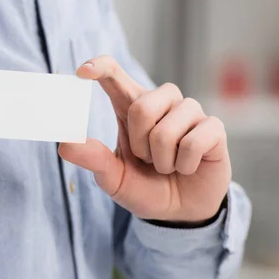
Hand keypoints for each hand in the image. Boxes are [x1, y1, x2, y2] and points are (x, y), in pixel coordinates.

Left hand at [59, 56, 230, 222]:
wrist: (180, 212)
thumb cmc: (145, 187)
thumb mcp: (114, 178)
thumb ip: (93, 159)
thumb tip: (65, 145)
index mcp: (131, 108)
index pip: (115, 75)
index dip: (100, 67)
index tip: (82, 71)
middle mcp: (162, 103)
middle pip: (142, 106)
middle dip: (140, 144)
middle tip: (147, 160)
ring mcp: (190, 113)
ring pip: (167, 129)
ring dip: (162, 159)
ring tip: (168, 165)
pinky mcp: (213, 128)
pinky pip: (193, 142)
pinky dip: (184, 165)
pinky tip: (188, 167)